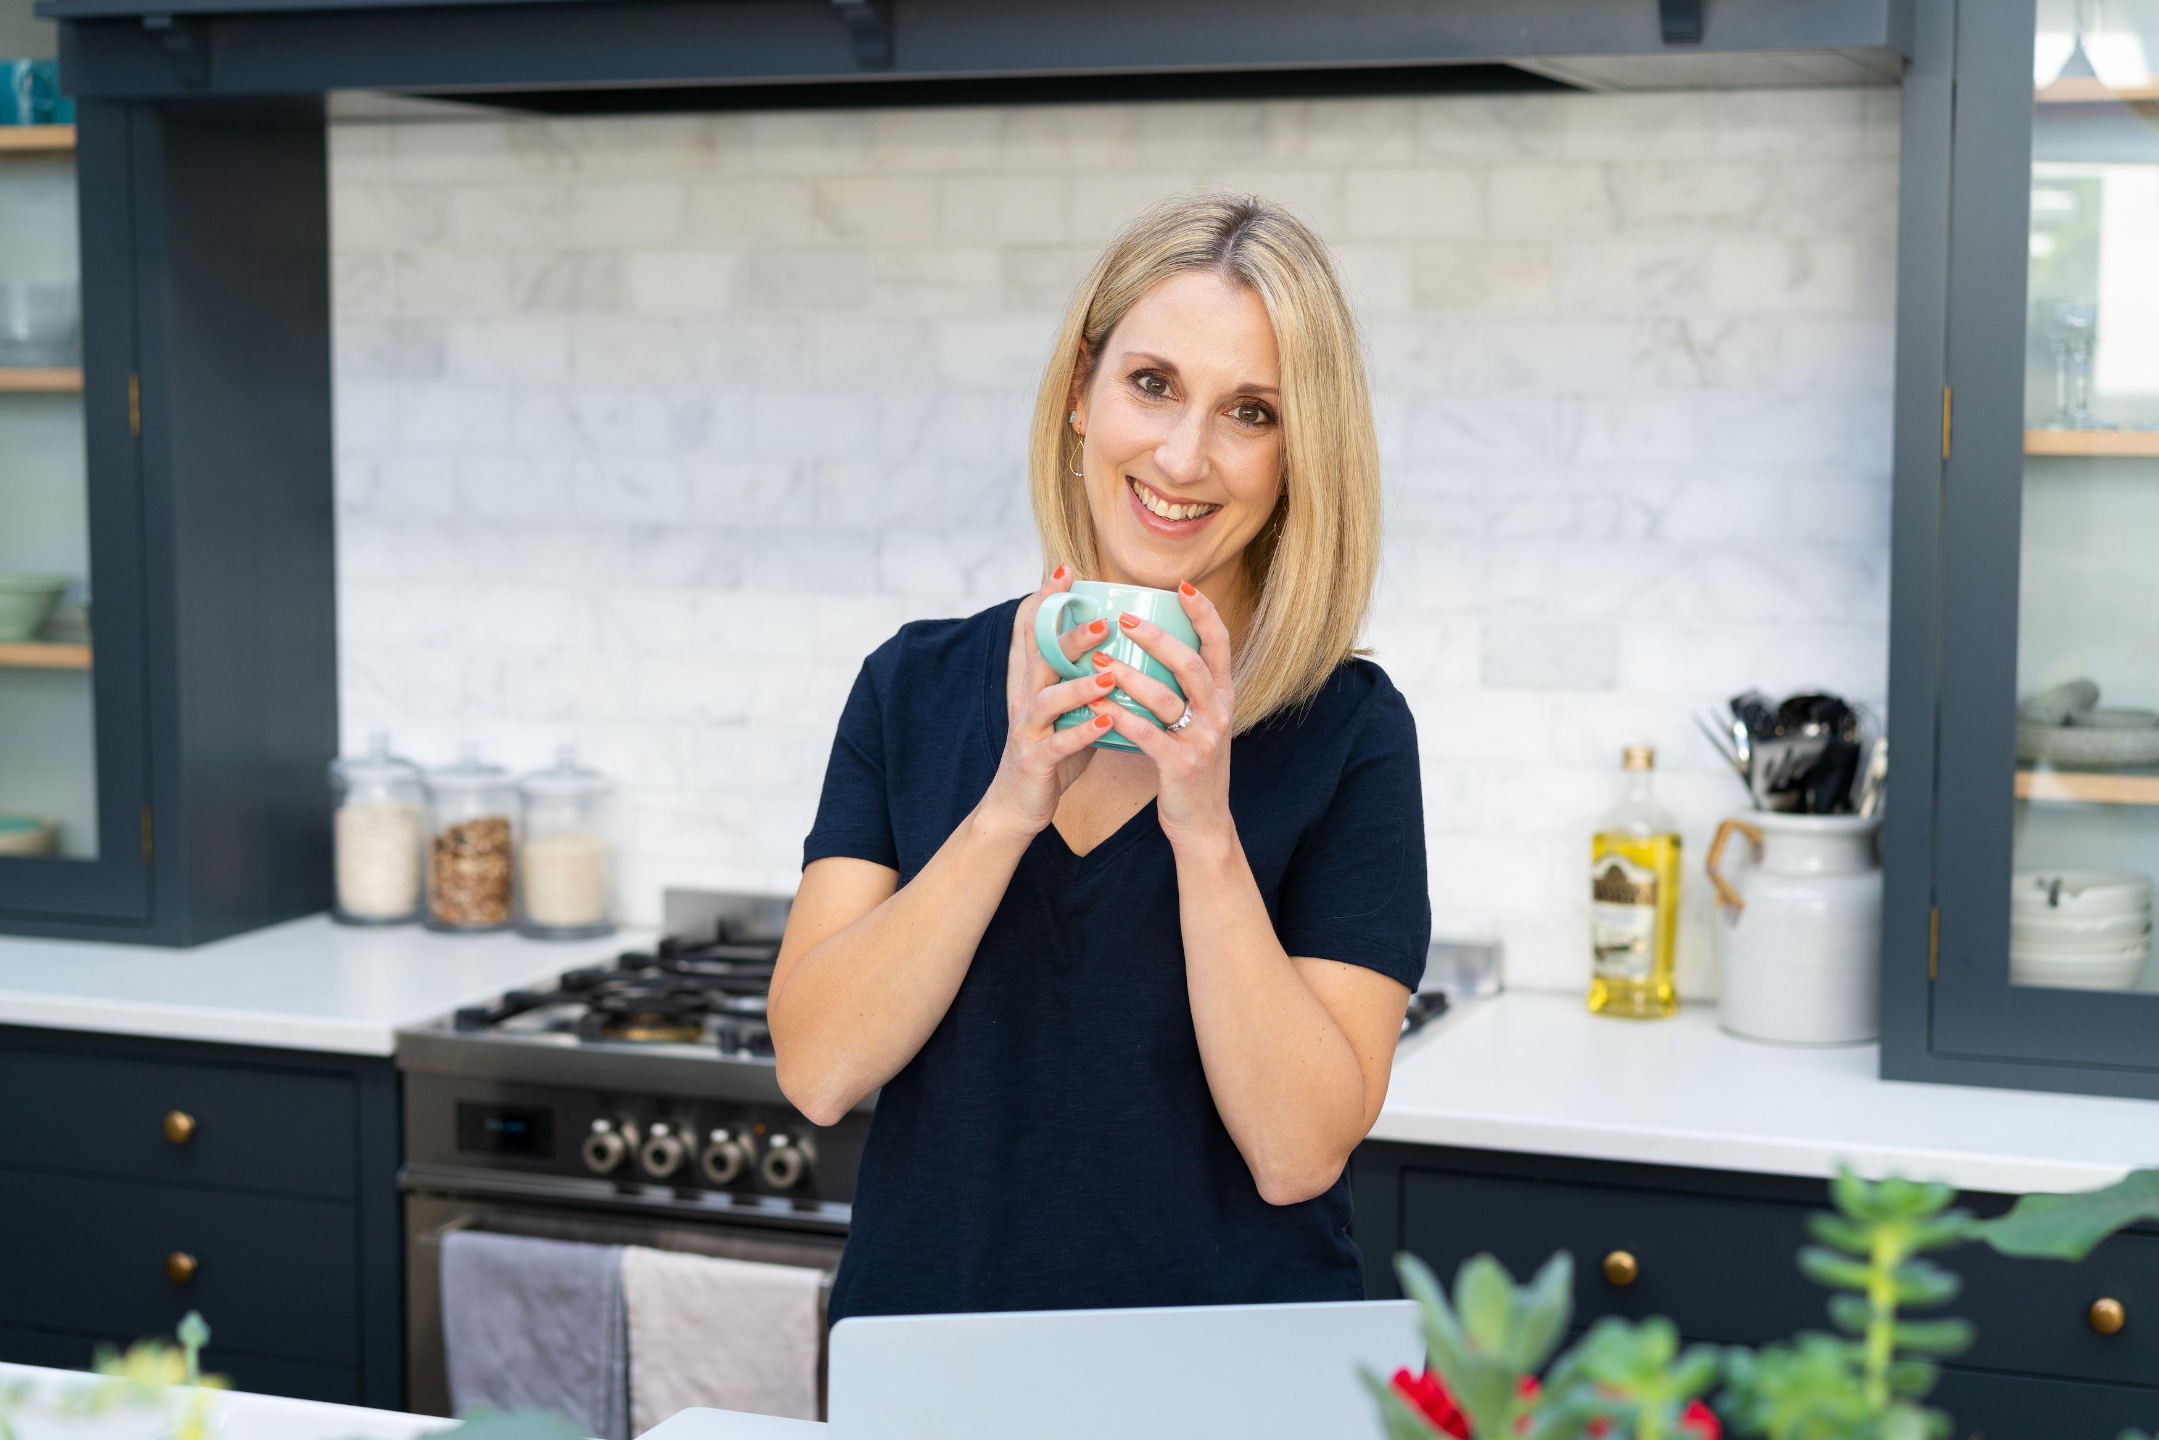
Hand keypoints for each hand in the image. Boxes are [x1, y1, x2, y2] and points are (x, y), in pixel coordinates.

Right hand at [980, 565, 1118, 838]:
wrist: (1019, 806)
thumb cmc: (1054, 756)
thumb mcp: (1070, 712)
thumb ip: (1088, 683)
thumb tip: (1125, 650)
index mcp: (1037, 685)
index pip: (1037, 634)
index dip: (1047, 602)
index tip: (1066, 570)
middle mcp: (1027, 701)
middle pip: (1042, 659)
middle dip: (1070, 636)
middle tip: (1105, 620)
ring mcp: (1027, 731)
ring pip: (1047, 700)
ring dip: (1077, 685)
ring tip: (1108, 673)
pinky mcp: (1032, 761)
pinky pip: (1057, 744)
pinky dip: (1081, 733)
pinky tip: (1106, 722)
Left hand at [1093, 581, 1235, 850]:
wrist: (1203, 824)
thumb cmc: (1189, 766)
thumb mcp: (1199, 722)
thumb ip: (1186, 689)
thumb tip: (1157, 646)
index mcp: (1222, 697)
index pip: (1221, 644)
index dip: (1204, 613)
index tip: (1183, 586)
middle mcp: (1218, 713)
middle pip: (1191, 663)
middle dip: (1156, 637)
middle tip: (1122, 619)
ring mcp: (1203, 739)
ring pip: (1166, 697)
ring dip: (1129, 675)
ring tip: (1098, 661)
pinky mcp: (1182, 765)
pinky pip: (1148, 734)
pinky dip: (1122, 717)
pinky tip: (1099, 705)